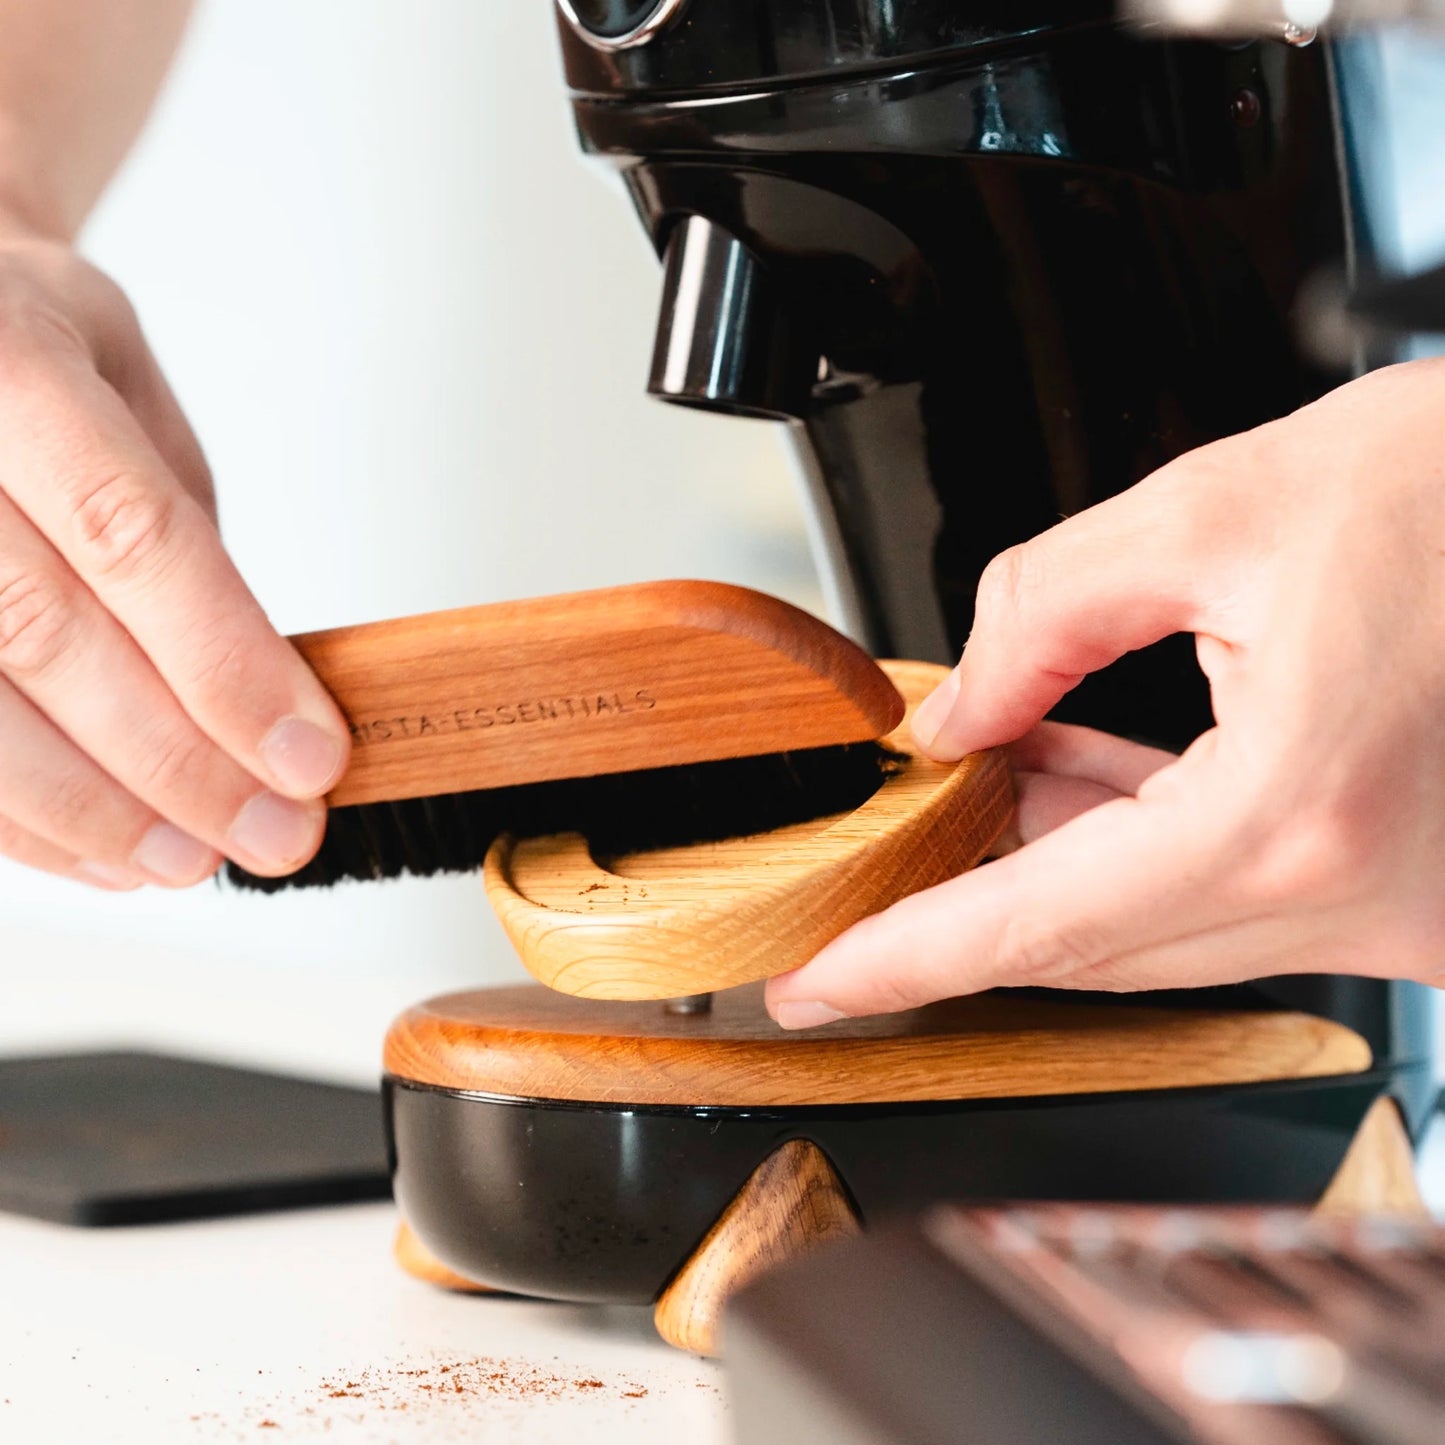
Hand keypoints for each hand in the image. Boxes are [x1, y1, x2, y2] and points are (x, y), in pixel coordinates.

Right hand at [0, 222, 349, 888]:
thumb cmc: (25, 347)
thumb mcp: (125, 388)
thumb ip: (173, 525)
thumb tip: (256, 693)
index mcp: (8, 361)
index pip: (131, 537)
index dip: (227, 664)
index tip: (311, 760)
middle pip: (45, 635)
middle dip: (177, 762)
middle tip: (275, 834)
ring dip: (94, 811)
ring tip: (194, 862)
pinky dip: (21, 819)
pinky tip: (103, 853)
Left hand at [766, 356, 1444, 1026]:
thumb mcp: (1213, 511)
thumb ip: (1043, 614)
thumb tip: (962, 712)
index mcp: (1297, 813)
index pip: (1040, 925)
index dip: (904, 959)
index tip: (814, 983)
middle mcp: (1360, 894)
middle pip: (1093, 945)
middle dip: (966, 903)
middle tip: (877, 863)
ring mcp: (1401, 911)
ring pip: (1161, 928)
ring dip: (1054, 863)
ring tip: (981, 782)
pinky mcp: (1413, 889)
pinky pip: (1233, 899)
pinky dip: (1142, 849)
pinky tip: (1080, 778)